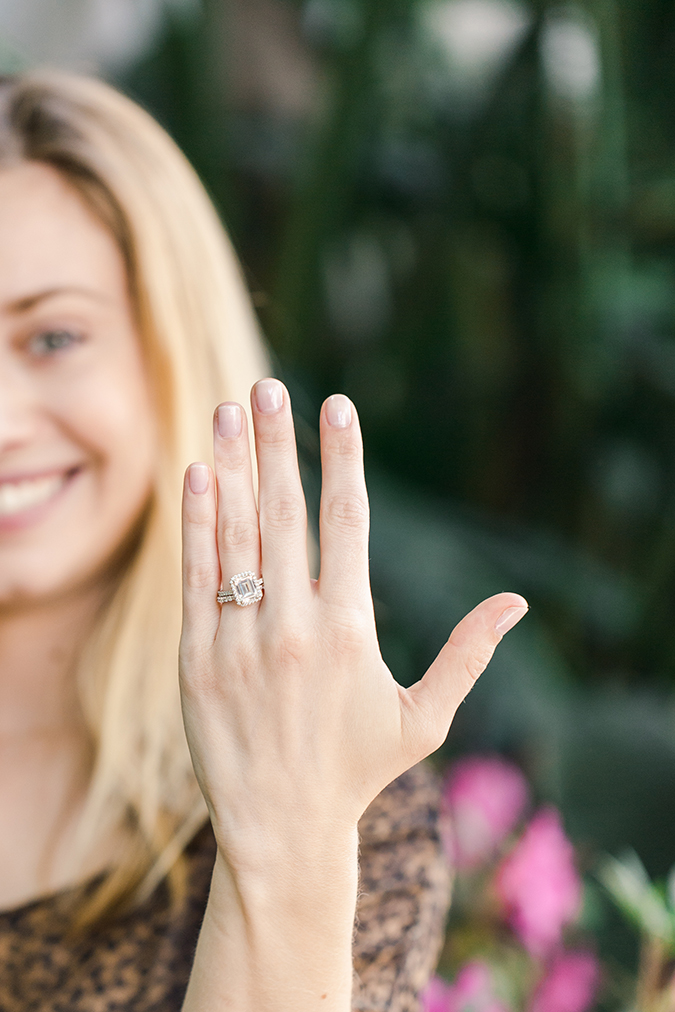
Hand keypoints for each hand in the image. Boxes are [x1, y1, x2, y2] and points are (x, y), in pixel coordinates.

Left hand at [179, 378, 527, 862]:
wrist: (281, 831)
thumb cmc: (358, 771)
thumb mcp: (424, 718)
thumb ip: (468, 653)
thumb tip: (516, 603)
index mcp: (351, 632)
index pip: (348, 523)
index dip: (342, 458)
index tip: (337, 405)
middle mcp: (294, 627)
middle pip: (285, 513)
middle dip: (278, 442)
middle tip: (270, 386)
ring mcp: (239, 641)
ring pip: (235, 535)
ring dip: (232, 465)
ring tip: (228, 408)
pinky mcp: (197, 660)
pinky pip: (196, 578)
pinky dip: (196, 523)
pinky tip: (198, 474)